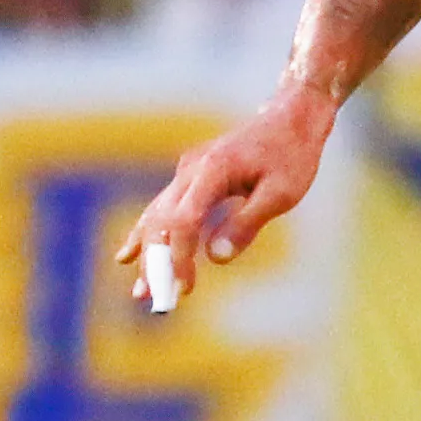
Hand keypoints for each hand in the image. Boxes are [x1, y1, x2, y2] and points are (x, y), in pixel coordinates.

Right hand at [113, 81, 335, 306]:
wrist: (290, 120)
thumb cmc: (291, 156)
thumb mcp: (282, 193)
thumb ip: (247, 223)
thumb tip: (215, 258)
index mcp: (213, 170)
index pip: (184, 220)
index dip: (179, 257)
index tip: (182, 288)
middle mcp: (191, 170)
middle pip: (162, 221)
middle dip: (157, 263)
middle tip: (157, 300)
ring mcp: (187, 172)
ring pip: (156, 217)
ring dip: (148, 255)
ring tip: (140, 292)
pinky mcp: (190, 178)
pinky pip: (163, 210)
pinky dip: (148, 236)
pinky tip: (129, 257)